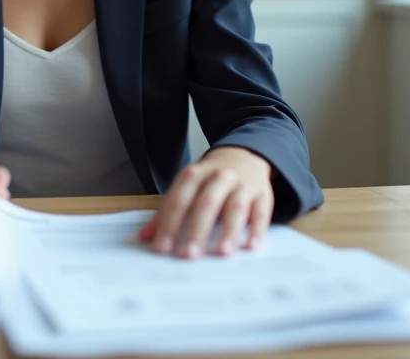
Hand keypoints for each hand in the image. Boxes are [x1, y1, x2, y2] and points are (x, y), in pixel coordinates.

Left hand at [138, 146, 273, 258]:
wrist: (245, 154)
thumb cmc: (210, 177)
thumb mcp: (187, 185)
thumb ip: (167, 211)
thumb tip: (146, 237)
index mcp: (195, 173)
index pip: (179, 199)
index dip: (169, 223)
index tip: (162, 248)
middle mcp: (220, 176)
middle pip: (206, 203)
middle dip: (196, 230)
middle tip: (188, 255)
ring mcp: (243, 184)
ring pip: (236, 207)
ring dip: (228, 231)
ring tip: (221, 253)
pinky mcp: (263, 194)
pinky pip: (261, 212)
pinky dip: (257, 230)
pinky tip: (250, 246)